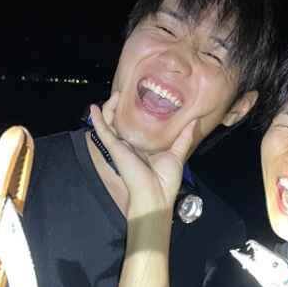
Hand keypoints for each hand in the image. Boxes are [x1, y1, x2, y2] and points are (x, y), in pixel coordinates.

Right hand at [90, 92, 198, 214]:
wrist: (156, 195)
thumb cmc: (165, 180)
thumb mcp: (176, 154)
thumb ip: (183, 137)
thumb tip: (194, 120)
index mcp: (143, 146)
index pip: (135, 125)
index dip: (134, 112)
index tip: (139, 97)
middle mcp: (130, 144)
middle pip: (121, 121)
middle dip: (121, 106)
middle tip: (126, 92)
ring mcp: (121, 146)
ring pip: (110, 123)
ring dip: (109, 108)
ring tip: (115, 95)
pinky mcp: (115, 148)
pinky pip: (103, 131)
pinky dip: (97, 119)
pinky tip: (93, 108)